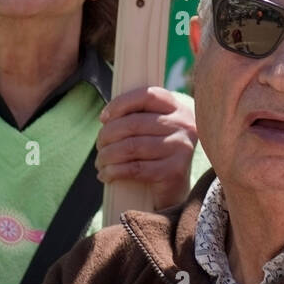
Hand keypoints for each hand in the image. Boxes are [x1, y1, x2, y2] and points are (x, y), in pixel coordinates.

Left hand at [96, 87, 196, 210]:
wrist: (176, 188)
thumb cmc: (156, 153)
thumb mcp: (153, 128)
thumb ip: (136, 115)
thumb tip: (105, 118)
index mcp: (177, 108)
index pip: (146, 95)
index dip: (120, 103)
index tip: (103, 118)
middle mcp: (183, 125)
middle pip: (134, 123)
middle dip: (108, 134)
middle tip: (99, 145)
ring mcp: (181, 148)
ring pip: (132, 146)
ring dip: (108, 155)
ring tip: (100, 162)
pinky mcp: (174, 172)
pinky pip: (136, 168)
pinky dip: (114, 171)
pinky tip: (106, 174)